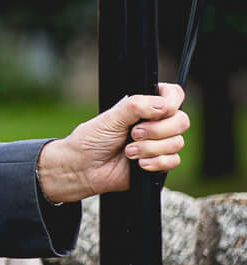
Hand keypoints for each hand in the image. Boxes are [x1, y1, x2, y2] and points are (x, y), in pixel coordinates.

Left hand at [37, 84, 188, 202]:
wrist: (82, 169)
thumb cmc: (91, 140)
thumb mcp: (110, 118)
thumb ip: (135, 107)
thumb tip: (163, 104)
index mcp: (144, 107)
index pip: (174, 95)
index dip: (172, 102)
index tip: (158, 111)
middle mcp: (155, 124)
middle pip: (182, 121)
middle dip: (157, 130)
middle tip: (133, 134)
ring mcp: (158, 144)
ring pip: (177, 142)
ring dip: (150, 148)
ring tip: (128, 151)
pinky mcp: (158, 163)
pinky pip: (173, 161)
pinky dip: (155, 162)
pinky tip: (138, 164)